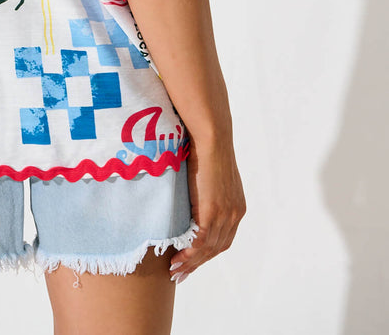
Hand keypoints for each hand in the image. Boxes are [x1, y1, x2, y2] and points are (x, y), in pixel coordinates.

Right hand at [169, 133, 245, 281]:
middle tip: (180, 274)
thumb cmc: (206, 149)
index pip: (223, 239)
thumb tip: (193, 196)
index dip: (208, 253)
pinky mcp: (212, 212)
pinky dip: (189, 254)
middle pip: (217, 248)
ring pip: (208, 249)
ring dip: (190, 263)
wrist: (211, 138)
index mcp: (237, 207)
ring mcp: (225, 215)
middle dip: (198, 264)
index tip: (192, 262)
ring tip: (174, 271)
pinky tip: (177, 259)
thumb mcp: (211, 176)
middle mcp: (235, 214)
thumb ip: (207, 192)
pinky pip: (200, 242)